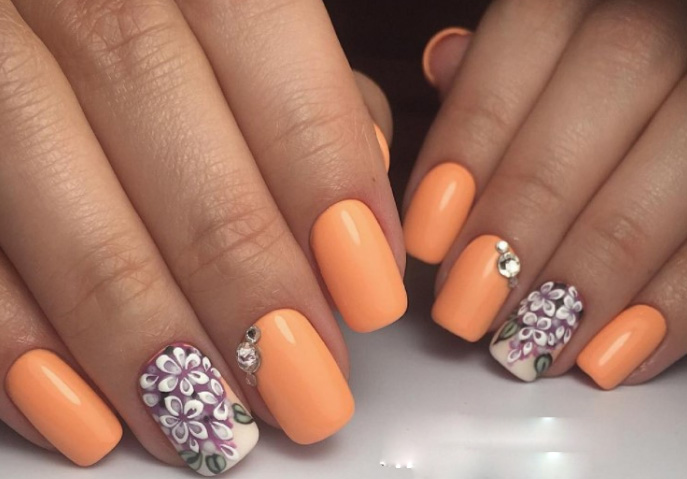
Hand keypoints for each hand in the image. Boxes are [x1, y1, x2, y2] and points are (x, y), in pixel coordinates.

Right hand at [0, 0, 402, 472]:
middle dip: (238, 270)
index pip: (258, 32)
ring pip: (46, 178)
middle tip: (300, 384)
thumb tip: (361, 182)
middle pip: (157, 115)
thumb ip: (312, 87)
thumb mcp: (253, 17)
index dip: (321, 170)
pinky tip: (80, 410)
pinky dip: (10, 334)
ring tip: (208, 421)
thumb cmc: (173, 19)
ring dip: (134, 322)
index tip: (368, 291)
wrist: (52, 6)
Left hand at [409, 0, 686, 387]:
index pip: (523, 45)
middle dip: (523, 219)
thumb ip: (501, 68)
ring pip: (669, 176)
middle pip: (595, 109)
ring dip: (591, 274)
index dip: (468, 147)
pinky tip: (613, 353)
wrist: (677, 101)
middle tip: (469, 305)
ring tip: (529, 343)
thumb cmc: (600, 86)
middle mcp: (671, 24)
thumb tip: (445, 61)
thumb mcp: (553, 49)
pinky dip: (673, 307)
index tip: (427, 236)